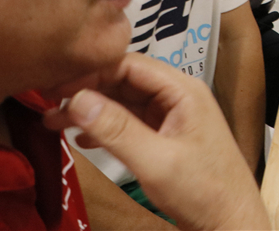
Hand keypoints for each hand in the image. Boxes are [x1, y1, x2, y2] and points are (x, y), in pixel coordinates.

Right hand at [43, 54, 270, 230]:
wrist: (230, 223)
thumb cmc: (203, 191)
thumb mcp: (156, 161)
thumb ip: (117, 130)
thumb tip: (77, 99)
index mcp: (183, 90)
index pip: (130, 64)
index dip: (91, 72)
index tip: (56, 88)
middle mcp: (179, 96)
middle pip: (125, 79)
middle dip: (87, 90)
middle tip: (48, 105)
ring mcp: (174, 116)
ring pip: (125, 101)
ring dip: (92, 110)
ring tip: (54, 123)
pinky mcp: (167, 136)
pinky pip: (131, 121)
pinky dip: (106, 126)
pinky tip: (81, 138)